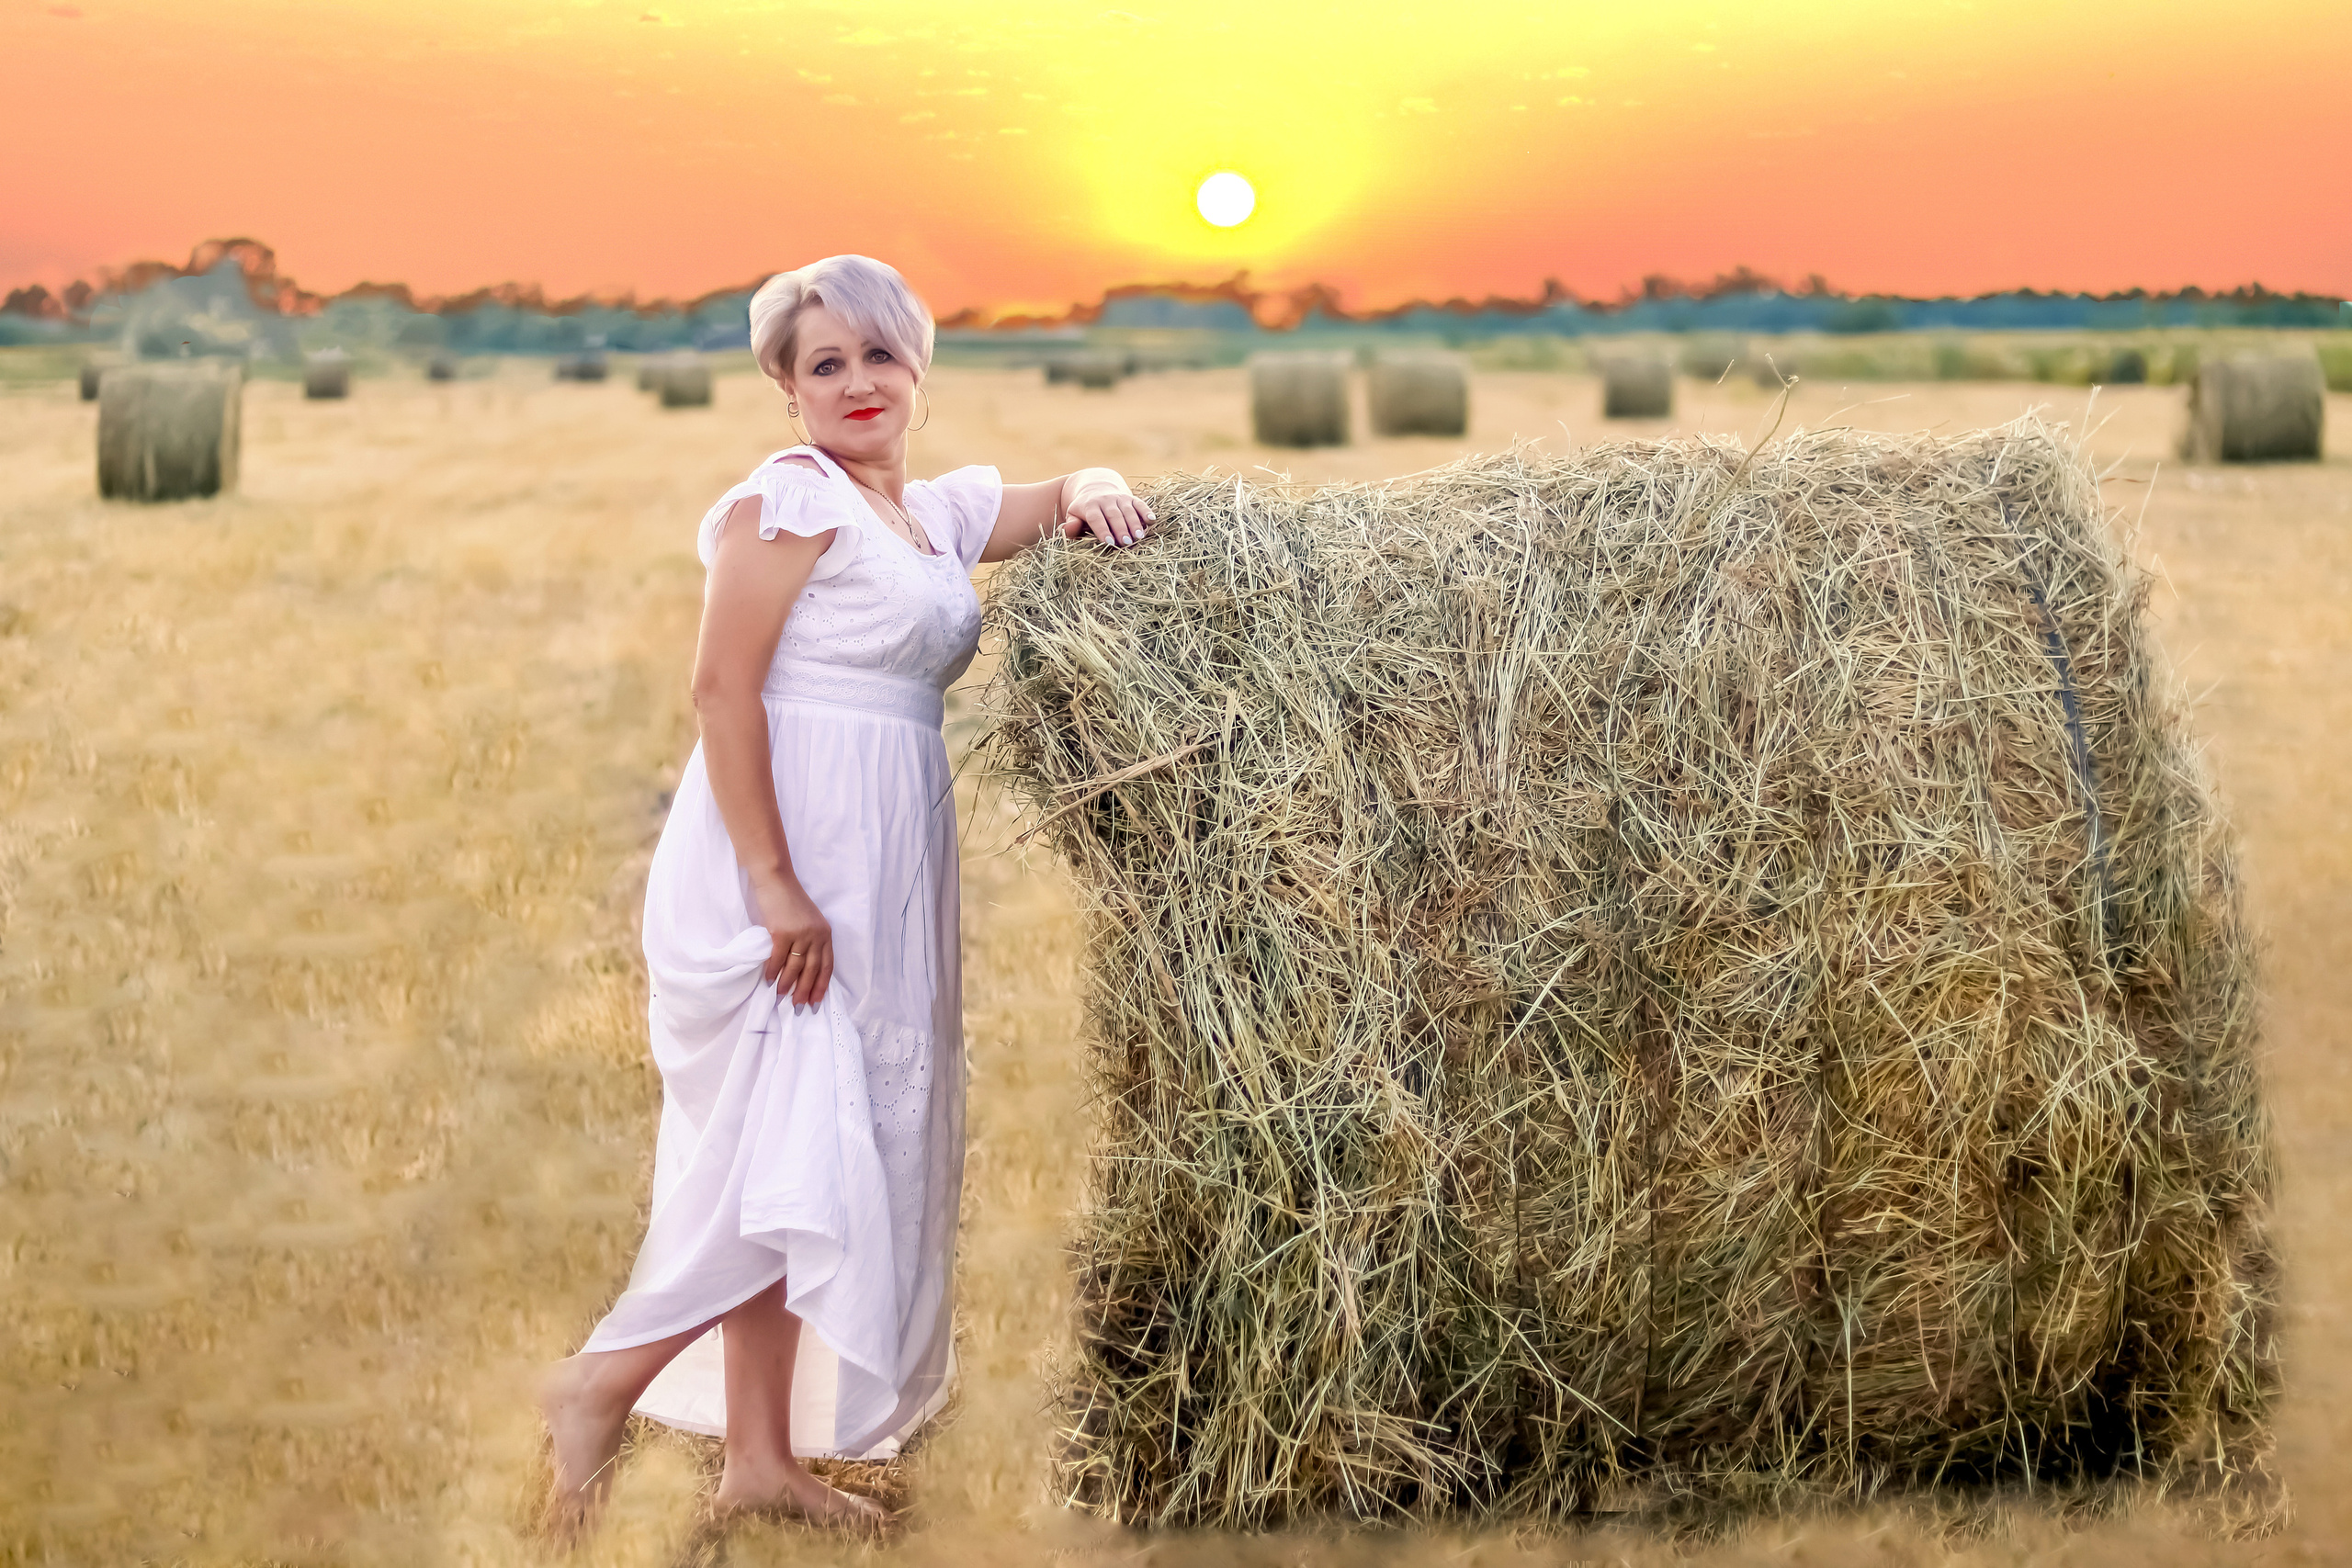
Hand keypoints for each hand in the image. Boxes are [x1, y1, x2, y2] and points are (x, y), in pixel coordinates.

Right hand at [749, 870, 832, 1007]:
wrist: (776, 880)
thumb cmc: (790, 901)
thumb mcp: (809, 921)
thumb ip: (810, 941)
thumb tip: (801, 970)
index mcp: (825, 934)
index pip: (827, 966)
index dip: (821, 986)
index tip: (816, 1002)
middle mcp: (816, 935)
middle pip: (812, 970)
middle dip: (805, 991)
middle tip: (799, 1008)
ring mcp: (800, 934)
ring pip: (795, 967)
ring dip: (787, 985)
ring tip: (780, 998)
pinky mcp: (782, 932)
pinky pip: (778, 958)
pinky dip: (772, 971)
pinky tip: (768, 981)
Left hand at [1062, 487, 1153, 547]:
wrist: (1095, 486)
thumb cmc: (1083, 509)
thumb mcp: (1073, 515)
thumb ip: (1071, 525)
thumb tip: (1063, 530)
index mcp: (1089, 505)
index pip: (1096, 518)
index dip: (1103, 530)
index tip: (1110, 543)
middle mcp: (1105, 499)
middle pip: (1114, 515)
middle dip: (1121, 529)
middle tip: (1126, 543)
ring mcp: (1120, 498)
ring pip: (1128, 510)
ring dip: (1134, 524)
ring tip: (1139, 537)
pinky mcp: (1131, 498)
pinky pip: (1140, 504)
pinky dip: (1146, 511)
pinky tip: (1152, 521)